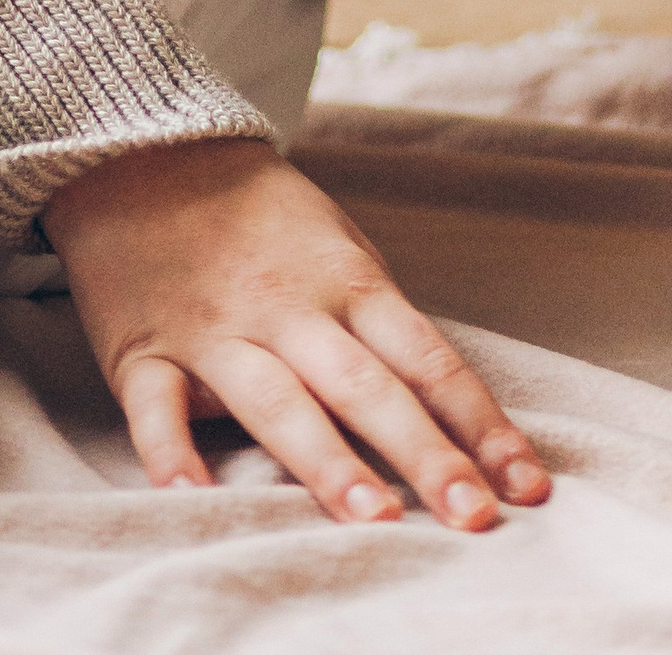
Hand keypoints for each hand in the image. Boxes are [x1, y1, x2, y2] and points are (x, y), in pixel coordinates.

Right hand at [41, 135, 549, 529]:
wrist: (150, 151)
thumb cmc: (262, 216)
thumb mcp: (339, 247)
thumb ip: (378, 326)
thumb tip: (436, 409)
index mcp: (349, 284)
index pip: (429, 361)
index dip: (480, 424)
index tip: (526, 485)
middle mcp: (292, 311)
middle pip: (368, 389)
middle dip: (424, 455)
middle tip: (473, 518)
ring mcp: (218, 332)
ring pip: (278, 401)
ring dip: (327, 461)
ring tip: (372, 520)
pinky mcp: (145, 350)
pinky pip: (158, 408)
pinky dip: (172, 453)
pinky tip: (194, 499)